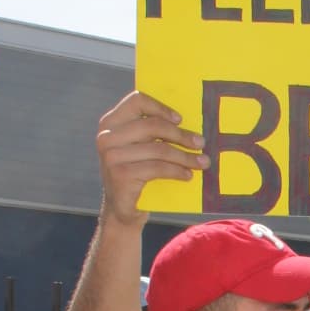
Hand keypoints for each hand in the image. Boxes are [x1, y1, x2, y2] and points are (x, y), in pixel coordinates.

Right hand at [97, 91, 205, 221]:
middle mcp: (107, 137)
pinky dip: (177, 171)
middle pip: (152, 126)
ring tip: (202, 162)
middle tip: (200, 143)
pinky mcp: (120, 175)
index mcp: (110, 122)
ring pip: (159, 149)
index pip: (136, 101)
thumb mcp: (140, 147)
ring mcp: (111, 156)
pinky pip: (157, 168)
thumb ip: (153, 131)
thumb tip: (188, 123)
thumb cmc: (137, 172)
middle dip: (181, 135)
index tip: (180, 119)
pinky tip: (188, 175)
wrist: (122, 209)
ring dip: (185, 156)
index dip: (161, 107)